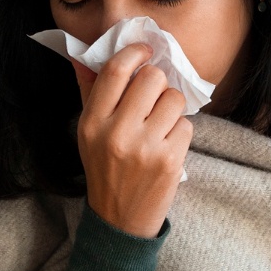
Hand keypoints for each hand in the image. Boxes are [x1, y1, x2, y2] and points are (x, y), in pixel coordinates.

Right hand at [71, 42, 192, 237]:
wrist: (120, 219)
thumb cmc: (104, 169)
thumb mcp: (88, 133)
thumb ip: (88, 93)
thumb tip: (83, 57)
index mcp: (92, 123)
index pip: (115, 71)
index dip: (134, 52)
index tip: (145, 51)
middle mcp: (116, 133)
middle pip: (152, 78)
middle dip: (158, 82)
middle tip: (153, 96)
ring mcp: (145, 148)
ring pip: (174, 99)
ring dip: (171, 107)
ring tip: (160, 123)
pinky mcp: (169, 160)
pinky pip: (187, 124)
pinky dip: (180, 131)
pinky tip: (167, 144)